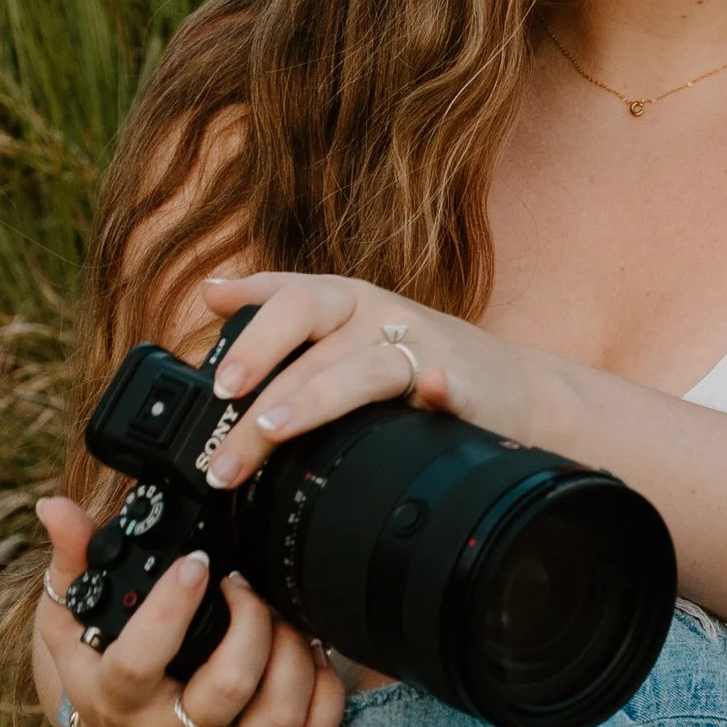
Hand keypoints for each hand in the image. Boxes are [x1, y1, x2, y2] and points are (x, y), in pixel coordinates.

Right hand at [31, 498, 346, 726]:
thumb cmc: (101, 679)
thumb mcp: (70, 624)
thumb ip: (71, 562)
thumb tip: (57, 508)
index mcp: (115, 701)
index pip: (141, 662)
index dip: (172, 609)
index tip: (197, 563)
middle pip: (229, 685)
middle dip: (251, 619)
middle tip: (245, 585)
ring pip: (279, 714)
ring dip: (294, 652)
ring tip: (281, 617)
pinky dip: (325, 693)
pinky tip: (310, 657)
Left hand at [191, 269, 532, 490]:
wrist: (516, 388)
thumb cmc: (420, 362)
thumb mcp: (347, 329)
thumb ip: (281, 315)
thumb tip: (210, 291)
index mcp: (344, 301)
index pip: (286, 296)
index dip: (248, 331)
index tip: (216, 377)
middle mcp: (378, 314)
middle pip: (309, 330)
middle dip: (258, 381)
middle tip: (224, 435)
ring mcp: (422, 347)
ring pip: (360, 367)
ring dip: (313, 398)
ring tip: (271, 430)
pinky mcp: (464, 385)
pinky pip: (449, 386)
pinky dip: (439, 389)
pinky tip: (432, 394)